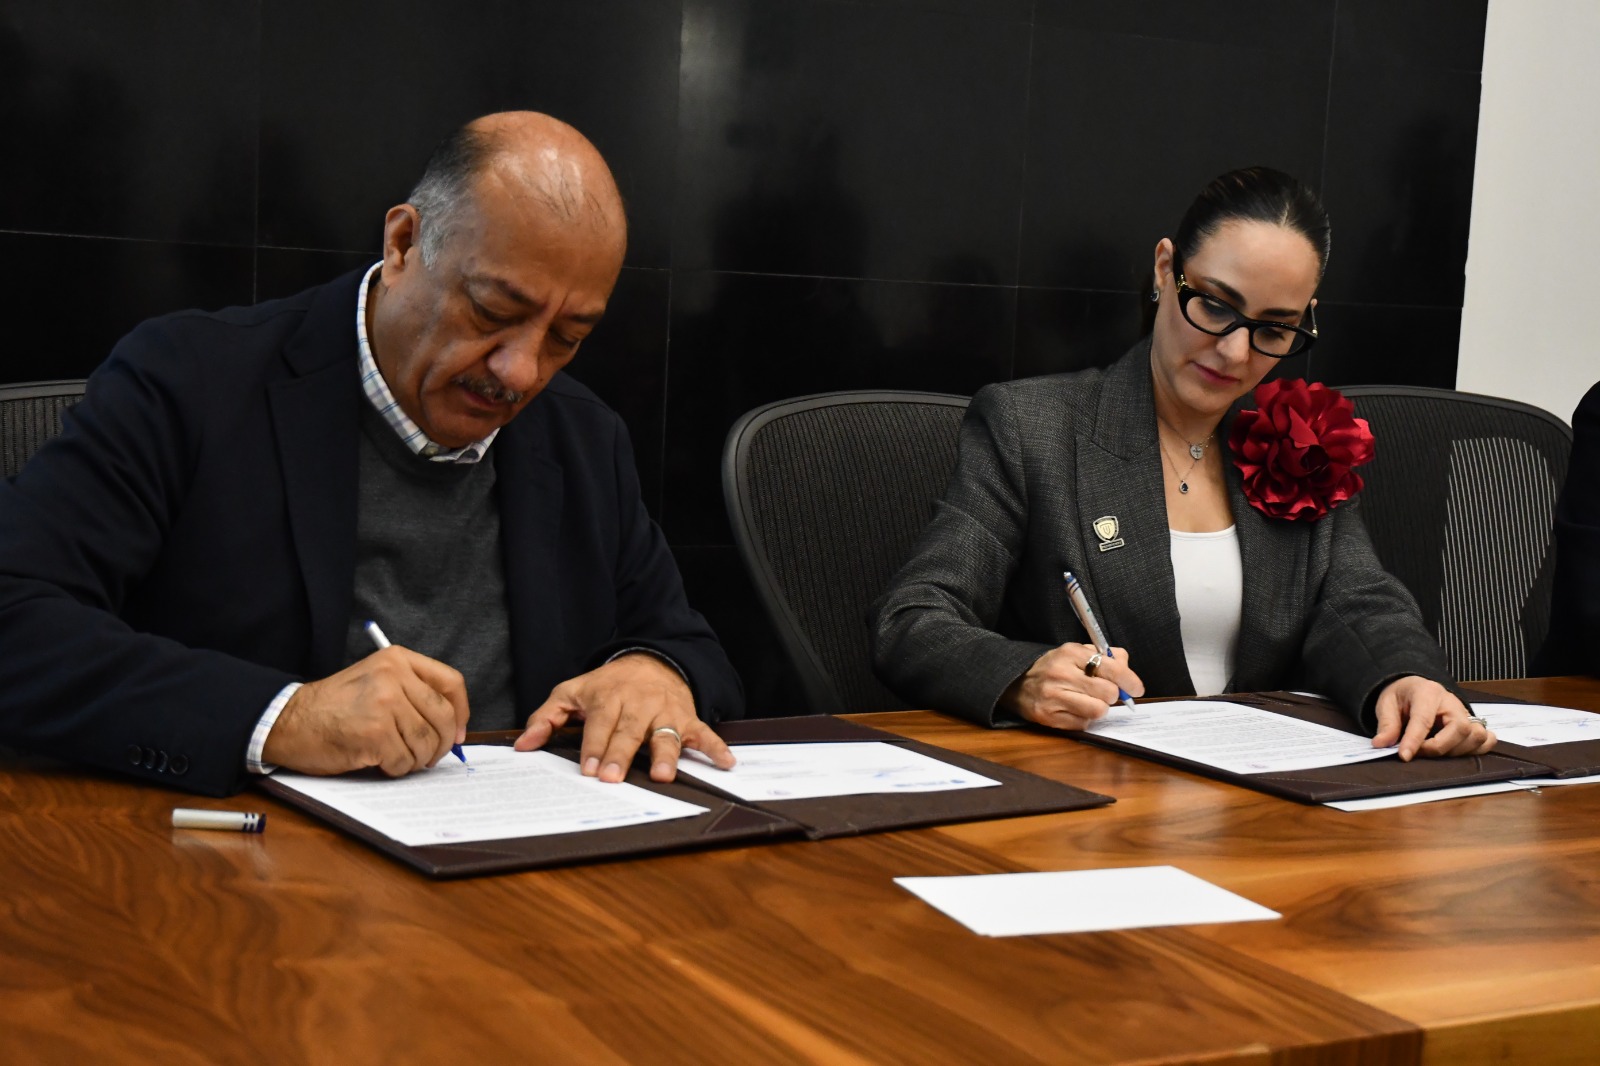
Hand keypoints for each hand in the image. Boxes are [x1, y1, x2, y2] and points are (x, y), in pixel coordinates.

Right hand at [263, 646, 469, 775]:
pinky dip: (397, 768)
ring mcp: (385, 704)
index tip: (459, 732)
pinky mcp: (375, 733)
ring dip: (417, 759)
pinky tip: (381, 762)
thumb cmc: (334, 706)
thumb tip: (455, 725)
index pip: (451, 682)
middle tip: (432, 756)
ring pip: (426, 742)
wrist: (290, 720)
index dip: (461, 712)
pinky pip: (405, 760)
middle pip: (444, 716)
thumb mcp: (376, 679)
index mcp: (397, 659)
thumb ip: (412, 691)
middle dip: (443, 743)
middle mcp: (394, 677)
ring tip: (399, 757)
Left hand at [514, 653, 734, 782]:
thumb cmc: (608, 684)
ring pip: (665, 733)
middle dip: (622, 754)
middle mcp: (639, 703)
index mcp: (609, 697)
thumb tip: (523, 745)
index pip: (600, 724)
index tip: (589, 769)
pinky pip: (704, 733)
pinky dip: (715, 748)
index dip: (594, 746)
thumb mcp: (572, 692)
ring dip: (665, 754)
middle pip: (630, 731)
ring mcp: (666, 712)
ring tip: (662, 774)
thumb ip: (547, 718)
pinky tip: (726, 763)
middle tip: (614, 778)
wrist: (651, 660)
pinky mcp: (687, 718)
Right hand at [1001, 644, 1144, 730]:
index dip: (1130, 681)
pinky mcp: (1048, 716)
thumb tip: (1128, 673)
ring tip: (1089, 702)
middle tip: (1105, 693)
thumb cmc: (1054, 667)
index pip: (1112, 669)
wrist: (1016, 682)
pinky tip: (1074, 709)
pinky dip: (1084, 719)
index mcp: (1071, 653)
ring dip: (1099, 709)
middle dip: (1112, 695)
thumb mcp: (1076, 652)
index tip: (1136, 688)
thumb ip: (1106, 657)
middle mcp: (1061, 673)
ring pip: (1098, 711)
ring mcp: (1053, 696)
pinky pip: (1083, 724)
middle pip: (1108, 692)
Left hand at [1372, 675, 1496, 759]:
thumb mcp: (1386, 704)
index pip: (1424, 719)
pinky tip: (1456, 752)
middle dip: (1439, 747)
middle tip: (1418, 752)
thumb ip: (1386, 724)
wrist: (1414, 687)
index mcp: (1427, 692)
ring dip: (1456, 751)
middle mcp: (1452, 702)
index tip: (1404, 756)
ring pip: (1476, 736)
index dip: (1414, 740)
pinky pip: (1486, 740)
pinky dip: (1475, 750)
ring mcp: (1466, 714)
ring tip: (1434, 751)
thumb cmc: (1402, 695)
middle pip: (1460, 729)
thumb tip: (1381, 744)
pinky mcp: (1473, 724)